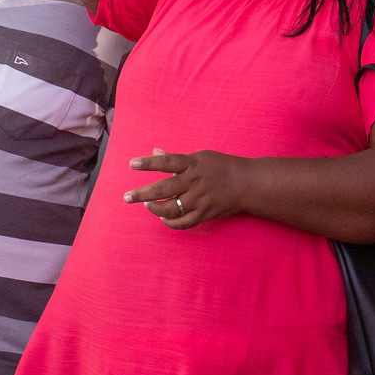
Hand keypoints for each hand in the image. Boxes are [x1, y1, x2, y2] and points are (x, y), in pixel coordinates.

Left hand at [124, 147, 248, 228]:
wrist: (247, 184)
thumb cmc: (221, 167)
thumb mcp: (200, 157)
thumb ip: (176, 158)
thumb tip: (155, 151)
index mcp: (193, 164)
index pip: (167, 161)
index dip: (149, 163)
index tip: (132, 164)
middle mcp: (195, 182)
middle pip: (163, 189)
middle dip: (142, 194)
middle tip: (127, 197)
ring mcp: (200, 199)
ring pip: (171, 209)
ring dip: (155, 209)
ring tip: (147, 205)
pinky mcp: (205, 214)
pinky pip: (183, 223)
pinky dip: (170, 222)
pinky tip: (162, 218)